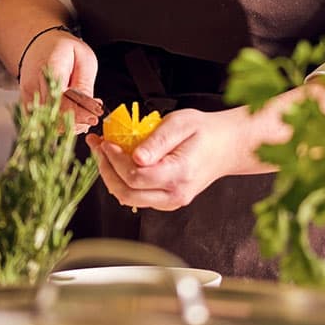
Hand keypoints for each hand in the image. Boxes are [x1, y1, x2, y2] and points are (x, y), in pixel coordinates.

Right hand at [18, 30, 99, 133]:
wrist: (39, 45)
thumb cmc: (63, 49)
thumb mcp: (83, 58)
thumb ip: (85, 85)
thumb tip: (91, 109)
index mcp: (49, 69)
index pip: (62, 99)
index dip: (79, 112)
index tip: (95, 117)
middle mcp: (34, 85)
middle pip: (53, 116)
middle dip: (76, 122)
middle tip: (92, 117)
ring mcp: (27, 97)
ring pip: (47, 124)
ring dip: (68, 125)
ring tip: (83, 114)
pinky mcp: (25, 106)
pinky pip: (42, 124)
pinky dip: (58, 125)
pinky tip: (71, 117)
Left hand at [84, 106, 256, 210]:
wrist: (226, 146)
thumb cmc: (205, 131)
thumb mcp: (180, 123)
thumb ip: (157, 141)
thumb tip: (135, 158)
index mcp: (179, 174)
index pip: (135, 176)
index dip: (114, 160)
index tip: (105, 142)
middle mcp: (175, 194)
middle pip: (127, 193)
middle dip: (106, 169)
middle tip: (97, 146)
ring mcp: (171, 201)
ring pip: (129, 198)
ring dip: (111, 175)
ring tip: (103, 151)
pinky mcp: (167, 200)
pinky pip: (137, 196)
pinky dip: (122, 180)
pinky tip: (118, 160)